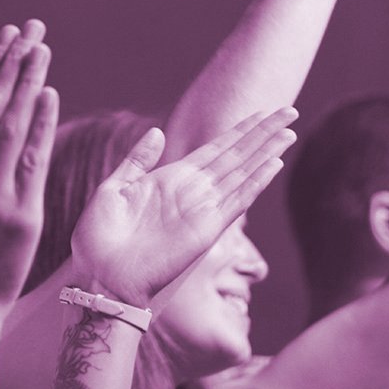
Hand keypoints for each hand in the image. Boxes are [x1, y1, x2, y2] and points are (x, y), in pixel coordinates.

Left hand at [69, 108, 297, 309]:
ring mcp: (202, 211)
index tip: (261, 112)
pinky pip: (237, 200)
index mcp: (171, 180)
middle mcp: (193, 193)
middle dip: (262, 134)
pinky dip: (256, 181)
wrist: (98, 276)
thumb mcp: (114, 189)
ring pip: (243, 174)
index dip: (239, 131)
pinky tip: (274, 162)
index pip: (215, 149)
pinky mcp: (206, 230)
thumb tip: (157, 132)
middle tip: (288, 112)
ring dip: (266, 151)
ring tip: (289, 130)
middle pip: (236, 156)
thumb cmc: (99, 239)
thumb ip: (137, 160)